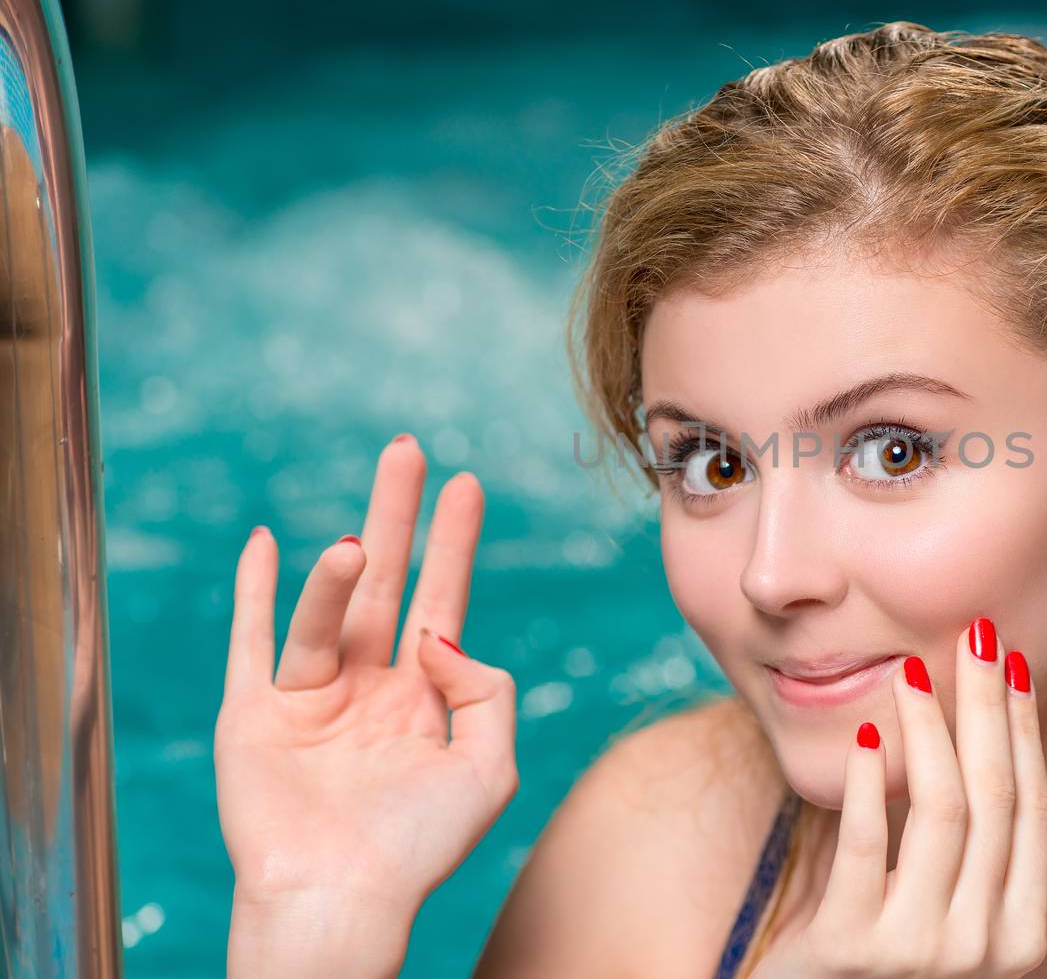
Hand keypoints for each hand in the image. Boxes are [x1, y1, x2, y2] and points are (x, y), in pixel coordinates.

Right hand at [216, 434, 519, 924]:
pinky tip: (262, 543)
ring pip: (325, 615)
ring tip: (358, 544)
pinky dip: (253, 593)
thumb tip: (436, 632)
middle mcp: (367, 686)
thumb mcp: (490, 767)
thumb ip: (485, 690)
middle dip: (398, 516)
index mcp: (423, 696)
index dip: (454, 543)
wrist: (342, 904)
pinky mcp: (254, 716)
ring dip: (338, 577)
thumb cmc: (420, 849)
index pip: (442, 599)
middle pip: (385, 582)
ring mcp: (310, 698)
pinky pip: (250, 643)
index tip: (466, 483)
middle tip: (406, 448)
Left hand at [751, 618, 1046, 977]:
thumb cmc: (896, 966)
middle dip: (988, 706)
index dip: (1024, 731)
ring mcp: (917, 953)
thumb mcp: (975, 935)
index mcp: (1023, 938)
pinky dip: (868, 782)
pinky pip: (865, 846)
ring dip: (930, 728)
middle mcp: (982, 948)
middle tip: (977, 637)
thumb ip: (1027, 890)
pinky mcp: (849, 949)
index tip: (1012, 664)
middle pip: (995, 798)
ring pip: (941, 811)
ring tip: (911, 672)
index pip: (1032, 809)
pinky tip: (867, 734)